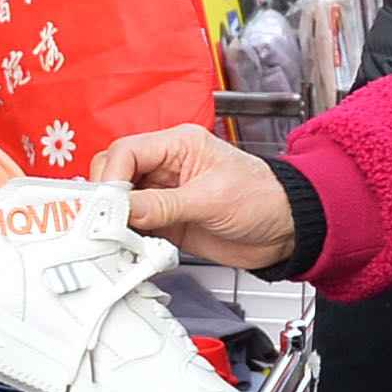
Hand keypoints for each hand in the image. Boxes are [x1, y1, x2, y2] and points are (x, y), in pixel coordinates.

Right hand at [96, 126, 299, 271]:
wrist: (286, 231)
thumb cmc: (263, 199)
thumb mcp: (212, 199)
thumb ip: (164, 205)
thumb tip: (123, 209)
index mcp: (178, 145)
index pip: (127, 151)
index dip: (111, 177)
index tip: (107, 205)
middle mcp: (166, 167)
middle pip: (116, 174)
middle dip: (106, 198)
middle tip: (104, 223)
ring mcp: (164, 196)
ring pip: (121, 202)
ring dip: (115, 220)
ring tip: (116, 238)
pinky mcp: (167, 222)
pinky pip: (134, 226)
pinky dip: (127, 237)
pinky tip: (131, 247)